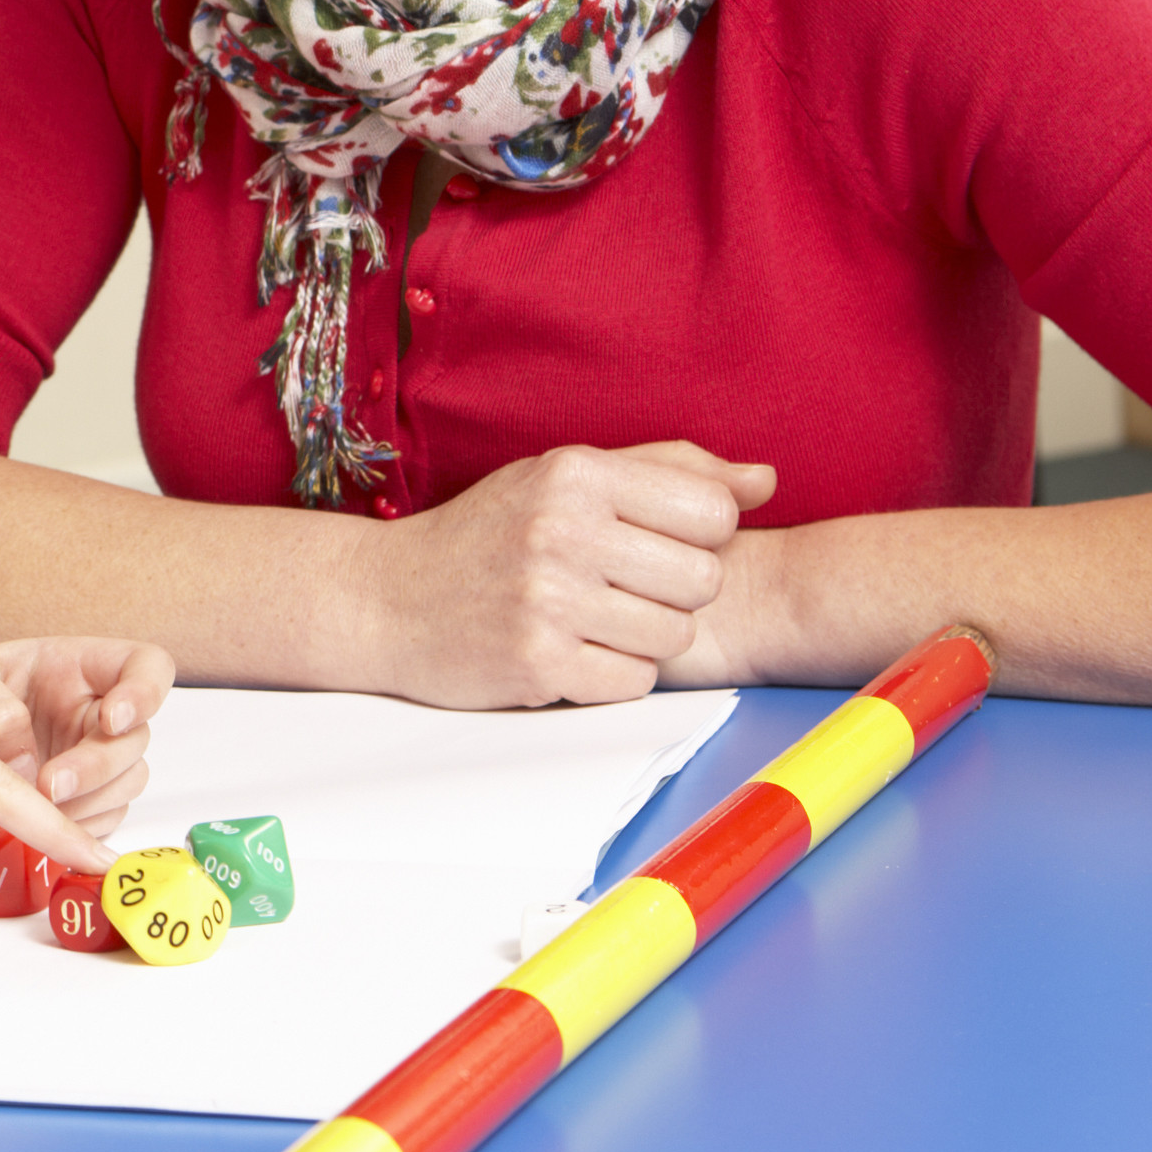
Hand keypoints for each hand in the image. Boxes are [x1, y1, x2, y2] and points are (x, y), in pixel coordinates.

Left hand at [0, 640, 171, 839]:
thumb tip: (26, 763)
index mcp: (81, 667)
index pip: (147, 666)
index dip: (145, 693)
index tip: (111, 719)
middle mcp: (98, 714)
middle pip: (136, 739)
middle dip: (97, 766)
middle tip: (49, 784)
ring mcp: (96, 760)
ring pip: (127, 783)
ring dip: (88, 802)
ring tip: (34, 807)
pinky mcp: (86, 802)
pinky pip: (105, 819)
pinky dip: (78, 829)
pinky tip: (39, 825)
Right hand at [363, 442, 772, 707]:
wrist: (385, 599)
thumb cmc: (487, 534)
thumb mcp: (563, 477)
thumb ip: (668, 470)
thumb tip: (766, 481)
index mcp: (576, 473)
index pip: (712, 510)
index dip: (699, 535)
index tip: (656, 542)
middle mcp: (563, 530)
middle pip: (702, 578)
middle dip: (674, 591)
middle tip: (622, 588)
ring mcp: (549, 600)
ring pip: (676, 636)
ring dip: (647, 638)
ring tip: (596, 620)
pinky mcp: (538, 664)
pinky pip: (634, 681)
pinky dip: (613, 674)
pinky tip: (573, 651)